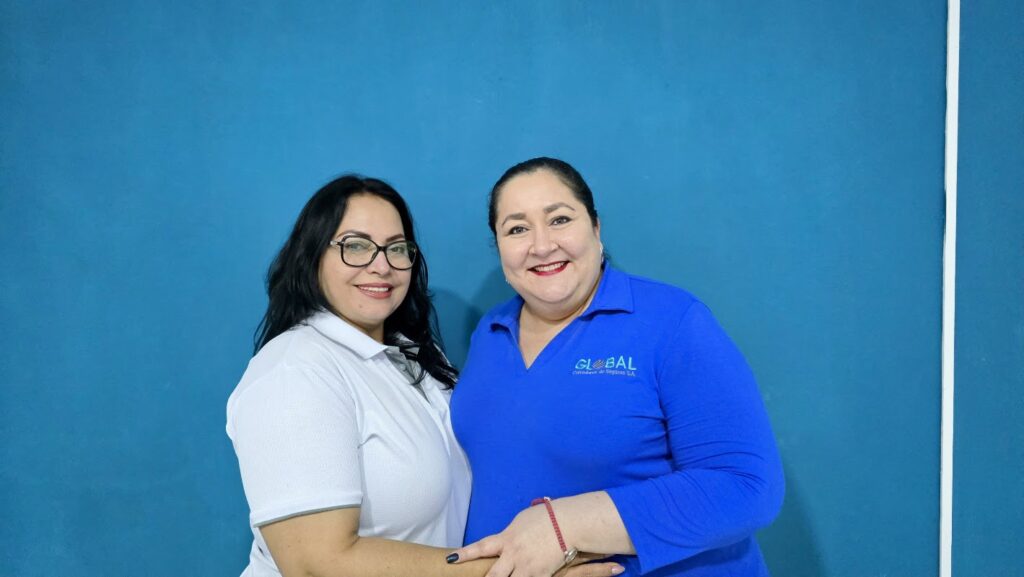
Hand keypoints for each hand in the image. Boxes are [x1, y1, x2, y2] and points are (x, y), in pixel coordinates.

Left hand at [450, 506, 620, 576]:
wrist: (569, 523)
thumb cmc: (548, 517)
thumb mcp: (522, 521)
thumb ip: (510, 533)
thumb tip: (505, 540)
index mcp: (507, 538)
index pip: (480, 547)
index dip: (464, 554)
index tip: (450, 559)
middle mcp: (513, 555)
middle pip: (492, 576)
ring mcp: (527, 568)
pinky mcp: (541, 575)